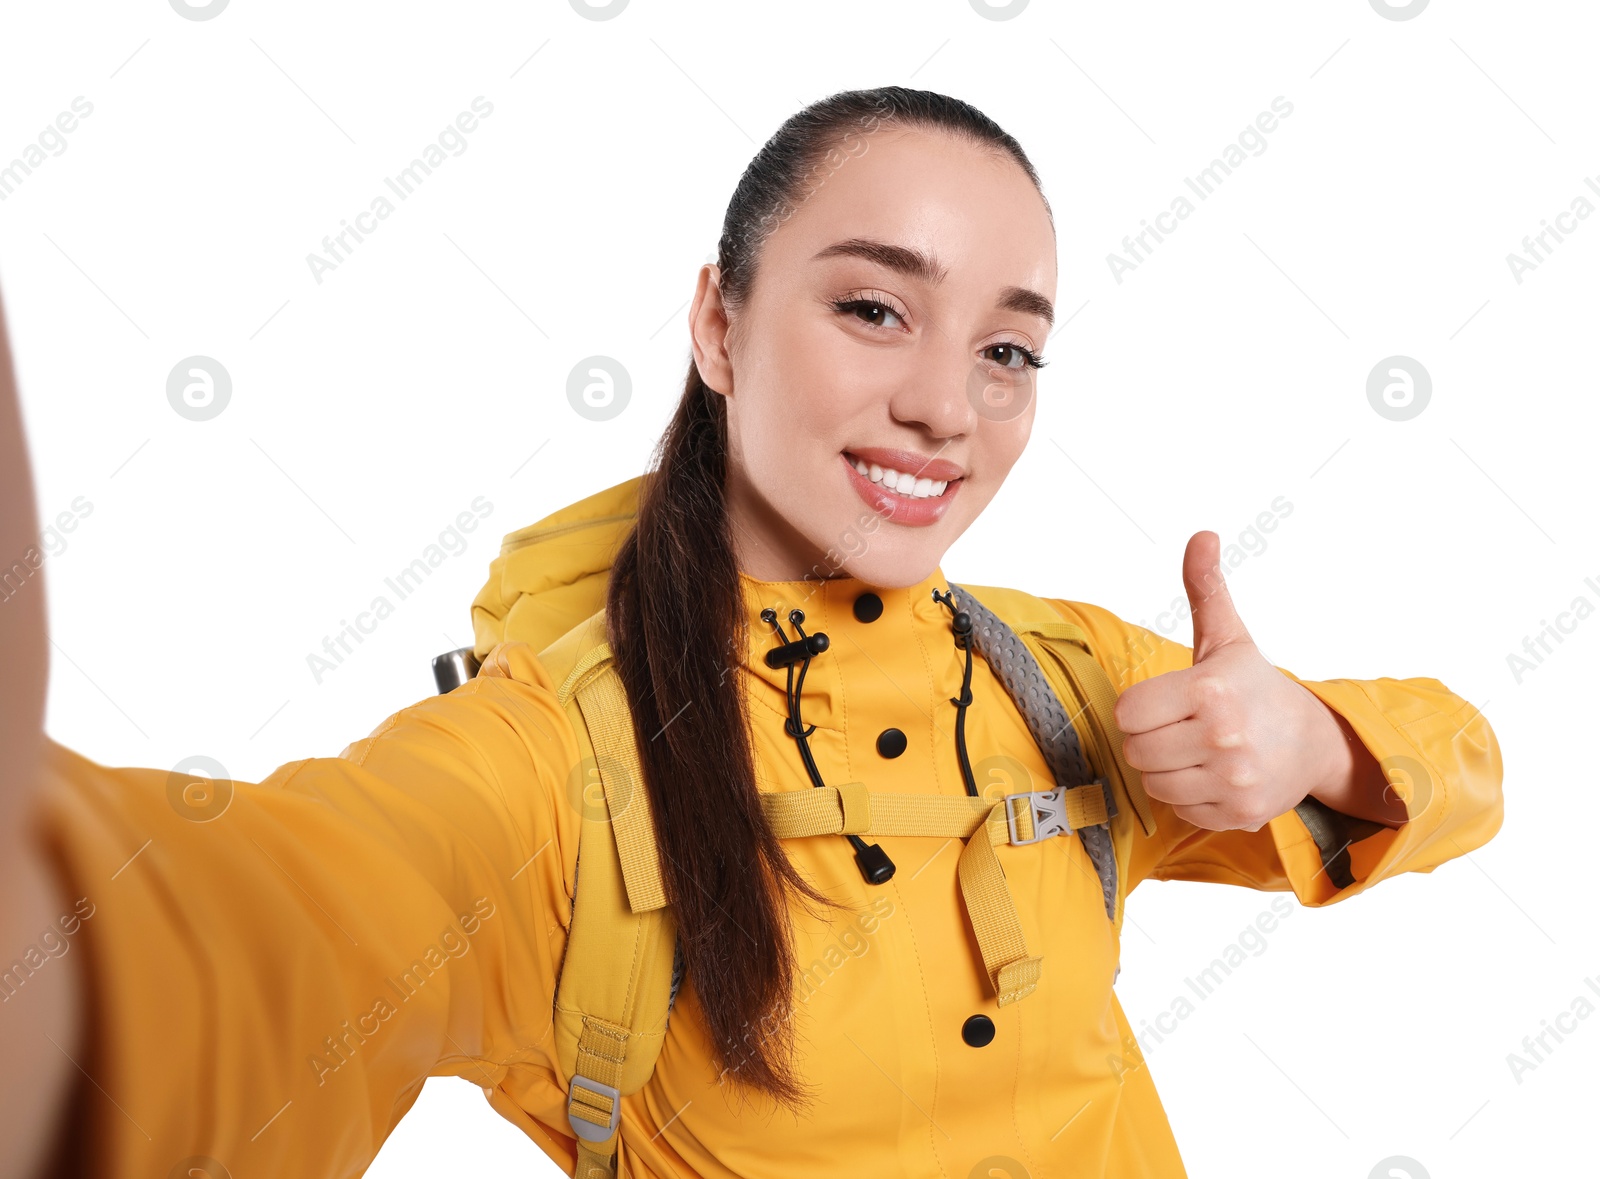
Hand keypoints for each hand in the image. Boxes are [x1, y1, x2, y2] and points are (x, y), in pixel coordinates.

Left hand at [1113, 531, 1352, 831]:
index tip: (1166, 702)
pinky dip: (1189, 796)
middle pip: (1136, 751)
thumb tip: (1202, 536)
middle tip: (1180, 727)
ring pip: (1153, 783)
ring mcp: (1234, 779)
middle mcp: (1223, 737)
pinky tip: (1213, 775)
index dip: (1140, 708)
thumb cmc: (1255, 687)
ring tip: (1196, 750)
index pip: (1127, 714)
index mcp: (1211, 690)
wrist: (1315, 740)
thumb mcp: (1228, 637)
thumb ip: (1205, 588)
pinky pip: (1179, 809)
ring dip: (1166, 769)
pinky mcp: (1239, 813)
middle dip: (1150, 739)